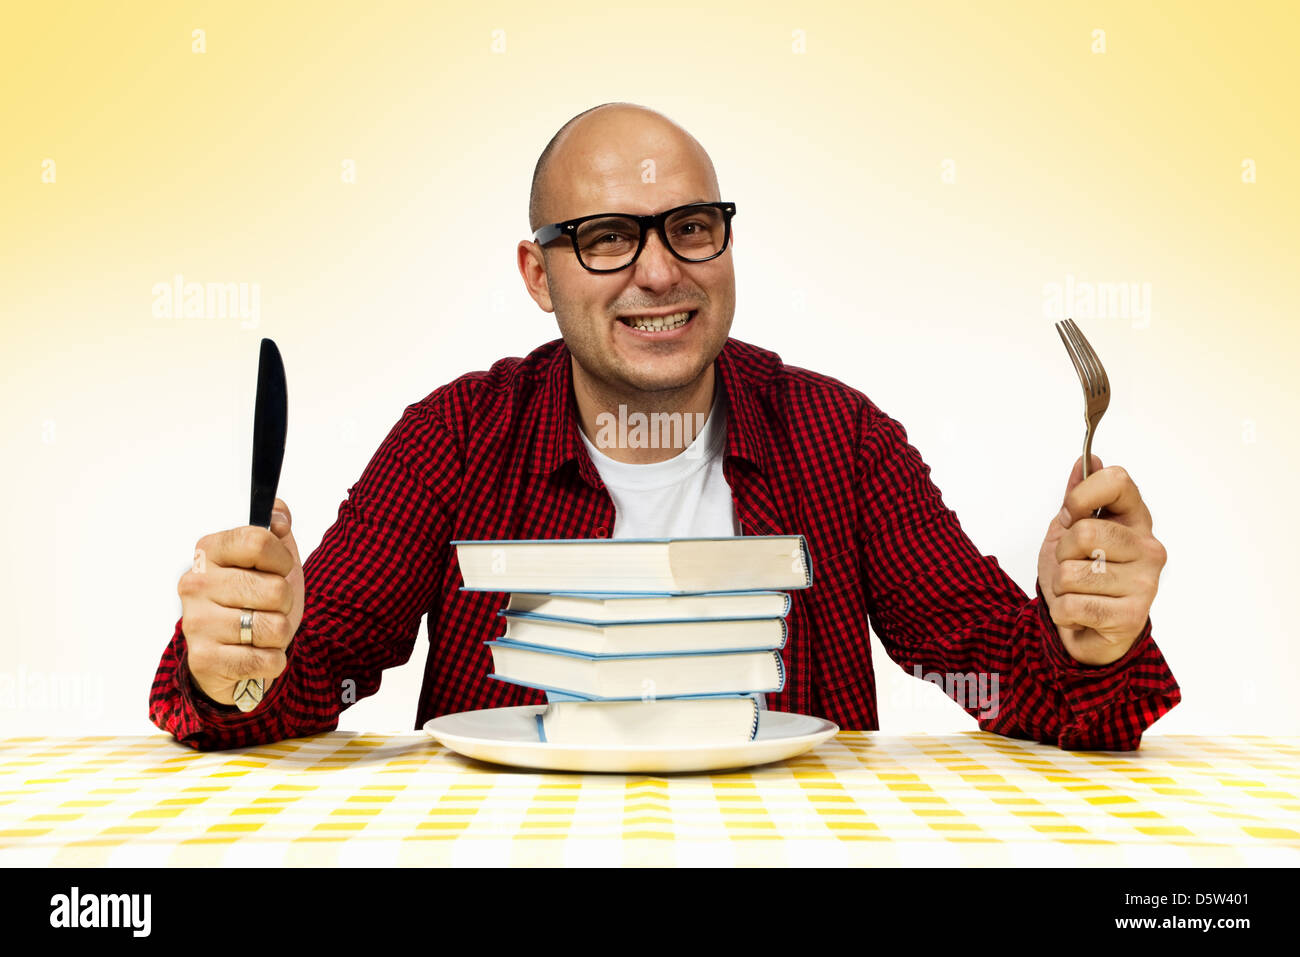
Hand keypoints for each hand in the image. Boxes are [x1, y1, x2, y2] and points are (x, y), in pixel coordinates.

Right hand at [177, 498, 303, 705]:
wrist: (234, 654)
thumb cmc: (255, 602)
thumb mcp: (271, 561)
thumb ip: (276, 528)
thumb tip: (279, 514)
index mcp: (209, 552)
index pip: (258, 540)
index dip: (281, 559)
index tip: (278, 569)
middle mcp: (195, 584)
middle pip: (275, 589)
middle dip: (284, 603)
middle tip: (266, 607)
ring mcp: (196, 622)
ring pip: (274, 627)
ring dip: (278, 634)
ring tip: (259, 631)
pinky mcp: (204, 659)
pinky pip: (267, 660)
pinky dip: (272, 660)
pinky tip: (254, 654)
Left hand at [1036, 456, 1166, 665]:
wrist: (1085, 629)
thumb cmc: (1080, 577)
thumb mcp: (1068, 532)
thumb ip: (1076, 498)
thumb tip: (1086, 460)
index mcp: (1134, 519)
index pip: (1117, 481)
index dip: (1080, 496)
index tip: (1070, 516)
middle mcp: (1148, 547)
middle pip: (1085, 533)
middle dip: (1062, 553)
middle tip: (1072, 565)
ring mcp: (1145, 583)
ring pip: (1071, 573)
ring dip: (1061, 588)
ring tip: (1078, 592)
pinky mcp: (1132, 616)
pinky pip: (1072, 606)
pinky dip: (1063, 613)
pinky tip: (1080, 614)